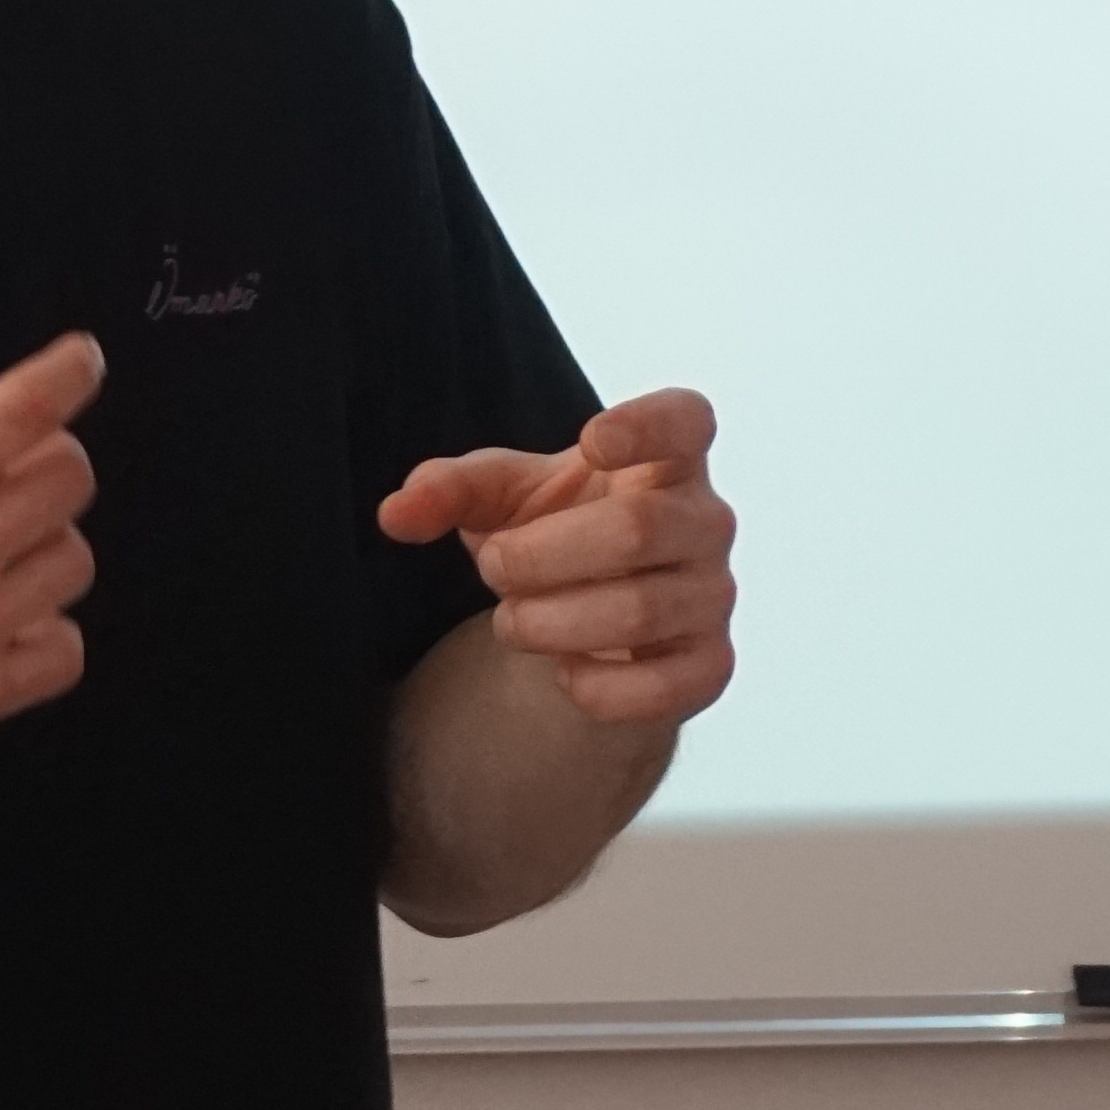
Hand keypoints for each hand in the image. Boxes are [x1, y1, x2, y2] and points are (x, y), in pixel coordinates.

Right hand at [0, 334, 104, 797]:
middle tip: (8, 473)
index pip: (25, 408)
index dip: (69, 372)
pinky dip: (48, 631)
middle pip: (71, 478)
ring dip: (43, 546)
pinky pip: (66, 649)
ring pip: (73, 560)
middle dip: (47, 461)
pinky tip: (2, 623)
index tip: (80, 361)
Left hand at [378, 388, 735, 730]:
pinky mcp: (710, 667)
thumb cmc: (556, 528)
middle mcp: (706, 521)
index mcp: (666, 458)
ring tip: (510, 620)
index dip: (648, 425)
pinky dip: (594, 687)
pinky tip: (563, 672)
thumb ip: (448, 490)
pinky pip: (660, 687)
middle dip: (542, 554)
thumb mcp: (498, 497)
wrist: (593, 621)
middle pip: (639, 528)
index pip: (687, 421)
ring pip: (641, 611)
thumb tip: (396, 513)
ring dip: (553, 621)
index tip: (590, 441)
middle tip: (492, 566)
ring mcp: (713, 596)